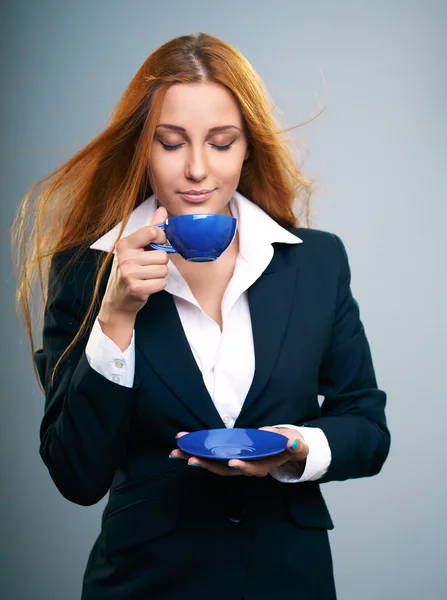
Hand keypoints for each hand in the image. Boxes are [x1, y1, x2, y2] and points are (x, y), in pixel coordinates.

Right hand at [97, 206, 168, 347]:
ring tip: (146, 278)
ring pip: (164, 269)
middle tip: (146, 269)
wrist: (117, 301)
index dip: (161, 240)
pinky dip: (158, 286)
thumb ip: (150, 230)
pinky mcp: (136, 288)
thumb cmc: (130, 273)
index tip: (156, 246)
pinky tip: (147, 287)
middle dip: (159, 263)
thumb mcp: (136, 250)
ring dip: (159, 276)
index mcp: (125, 244)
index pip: (152, 231)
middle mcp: (125, 257)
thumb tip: (162, 210)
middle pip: (162, 255)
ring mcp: (129, 273)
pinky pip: (162, 283)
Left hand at [169, 427, 308, 476]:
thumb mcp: (297, 445)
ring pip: (213, 464)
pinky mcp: (228, 455)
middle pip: (224, 469)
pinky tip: (184, 444)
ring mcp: (235, 462)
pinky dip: (197, 450)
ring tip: (177, 452)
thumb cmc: (290, 445)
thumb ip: (296, 445)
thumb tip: (293, 441)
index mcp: (262, 466)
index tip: (231, 462)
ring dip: (195, 458)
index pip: (250, 468)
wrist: (284, 447)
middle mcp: (245, 467)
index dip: (241, 466)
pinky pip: (211, 455)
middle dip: (206, 464)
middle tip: (189, 459)